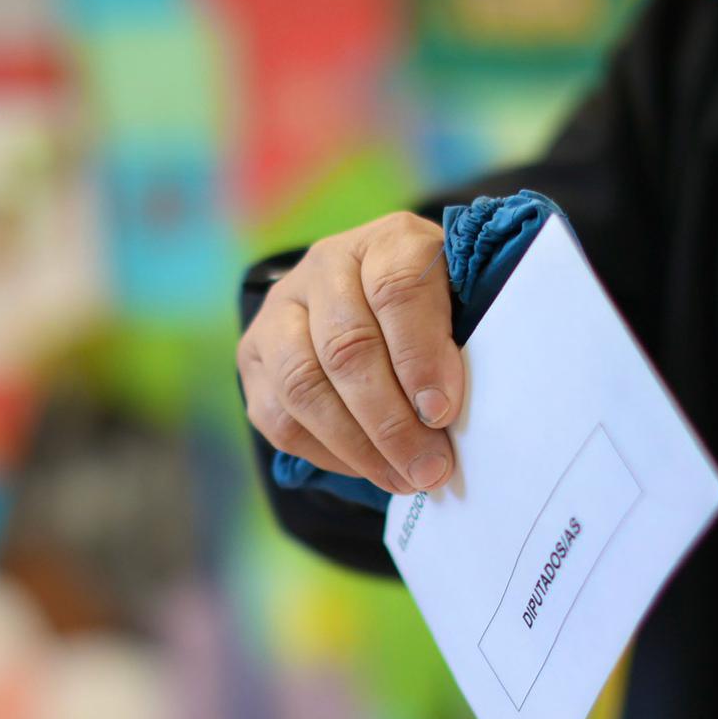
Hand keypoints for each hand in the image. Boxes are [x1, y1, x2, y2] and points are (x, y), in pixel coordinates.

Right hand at [238, 212, 459, 495]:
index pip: (396, 289)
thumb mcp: (464, 308)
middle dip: (391, 421)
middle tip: (429, 467)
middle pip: (346, 347)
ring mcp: (281, 309)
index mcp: (388, 240)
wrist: (373, 305)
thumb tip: (443, 415)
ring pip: (303, 385)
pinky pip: (279, 417)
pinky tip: (368, 467)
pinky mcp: (253, 355)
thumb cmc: (438, 314)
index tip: (441, 411)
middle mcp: (326, 264)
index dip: (419, 355)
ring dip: (357, 445)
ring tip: (402, 478)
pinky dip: (326, 452)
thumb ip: (461, 345)